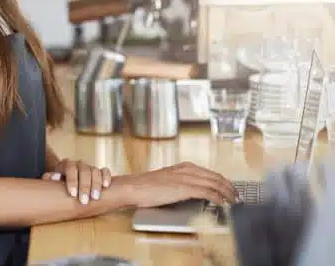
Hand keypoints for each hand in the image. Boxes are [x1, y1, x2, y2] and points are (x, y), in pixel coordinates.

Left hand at [42, 159, 111, 204]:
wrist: (68, 181)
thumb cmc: (59, 183)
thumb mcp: (52, 180)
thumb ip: (49, 178)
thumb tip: (53, 177)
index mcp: (67, 164)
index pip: (70, 168)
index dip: (72, 180)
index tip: (72, 194)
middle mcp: (79, 164)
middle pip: (84, 171)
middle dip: (84, 186)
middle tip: (84, 201)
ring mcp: (90, 167)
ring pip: (95, 171)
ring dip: (96, 184)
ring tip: (95, 198)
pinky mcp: (100, 172)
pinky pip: (105, 171)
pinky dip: (106, 177)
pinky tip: (106, 186)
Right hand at [114, 161, 237, 207]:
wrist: (132, 188)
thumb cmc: (144, 187)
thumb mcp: (166, 181)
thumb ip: (180, 183)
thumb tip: (192, 192)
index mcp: (183, 167)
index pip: (210, 173)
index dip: (223, 182)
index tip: (230, 190)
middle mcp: (186, 169)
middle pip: (216, 177)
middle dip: (229, 187)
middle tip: (237, 196)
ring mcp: (185, 178)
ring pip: (214, 183)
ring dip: (227, 193)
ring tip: (234, 201)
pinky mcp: (183, 188)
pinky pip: (207, 192)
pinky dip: (217, 197)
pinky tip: (221, 203)